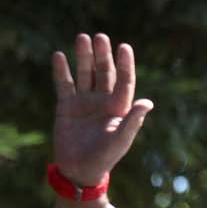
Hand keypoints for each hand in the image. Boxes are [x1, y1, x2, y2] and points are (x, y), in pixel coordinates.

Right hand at [51, 33, 153, 185]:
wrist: (80, 170)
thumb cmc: (105, 157)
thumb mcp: (120, 140)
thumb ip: (132, 121)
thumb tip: (147, 102)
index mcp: (119, 108)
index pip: (124, 81)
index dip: (125, 65)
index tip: (124, 47)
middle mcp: (103, 101)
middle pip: (104, 73)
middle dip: (102, 55)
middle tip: (100, 37)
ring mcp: (84, 102)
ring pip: (85, 74)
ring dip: (83, 57)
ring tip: (82, 38)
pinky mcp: (66, 106)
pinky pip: (64, 84)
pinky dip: (61, 70)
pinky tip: (59, 55)